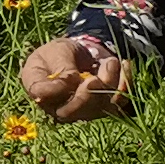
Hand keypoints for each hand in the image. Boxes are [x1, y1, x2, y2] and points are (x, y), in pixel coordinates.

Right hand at [15, 36, 134, 120]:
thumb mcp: (57, 51)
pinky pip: (118, 103)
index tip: (73, 75)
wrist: (79, 53)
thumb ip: (61, 66)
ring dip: (110, 82)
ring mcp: (83, 111)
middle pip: (73, 112)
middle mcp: (58, 107)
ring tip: (110, 61)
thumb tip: (70, 82)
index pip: (44, 97)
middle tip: (95, 76)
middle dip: (88, 94)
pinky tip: (125, 66)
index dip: (58, 90)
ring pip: (99, 107)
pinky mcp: (103, 108)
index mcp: (39, 91)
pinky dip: (125, 84)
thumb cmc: (60, 52)